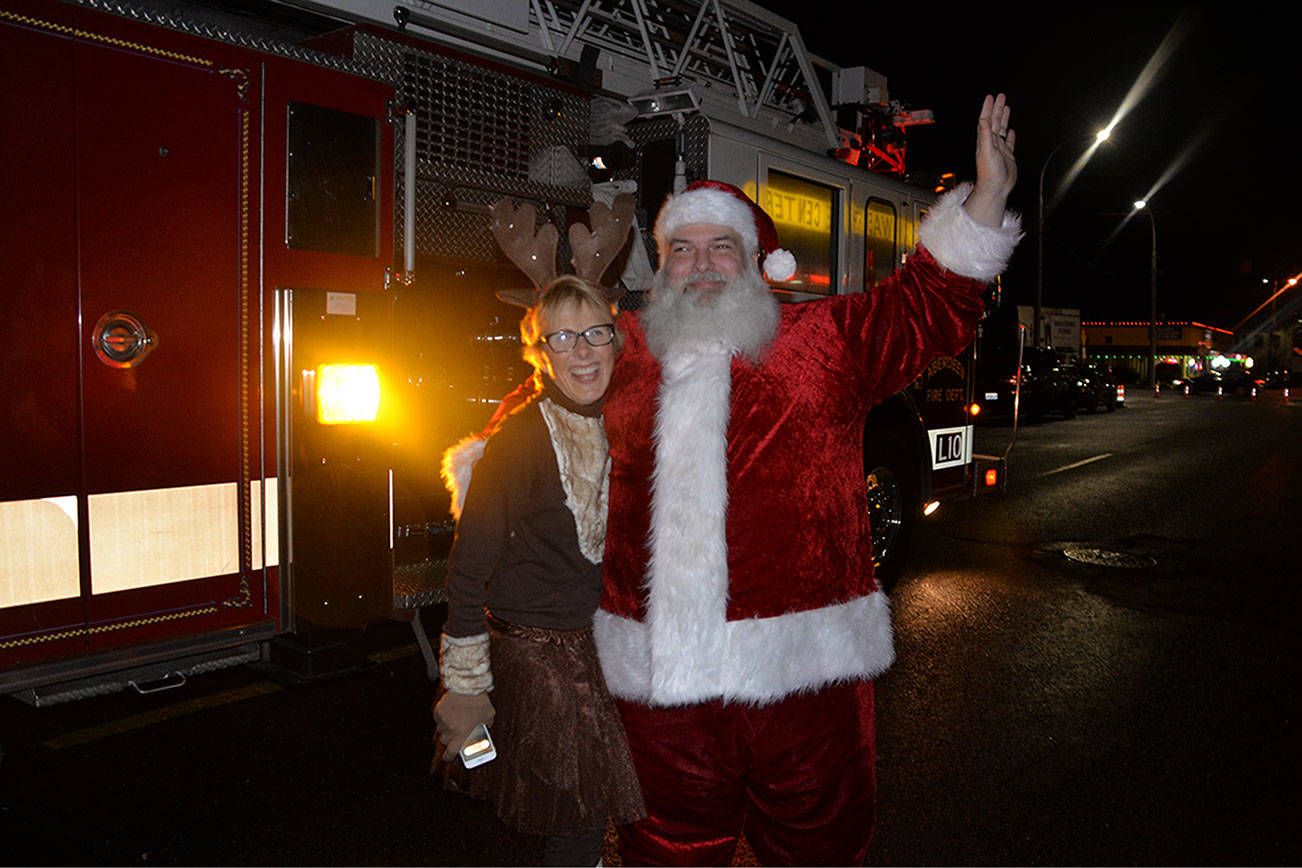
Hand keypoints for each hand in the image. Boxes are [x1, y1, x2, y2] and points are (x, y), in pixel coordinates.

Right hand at [434, 691, 495, 761]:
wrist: (467, 686)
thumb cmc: (480, 702)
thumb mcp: (489, 717)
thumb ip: (485, 728)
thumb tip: (482, 732)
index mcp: (461, 735)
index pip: (451, 752)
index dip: (449, 756)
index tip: (448, 757)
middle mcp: (450, 730)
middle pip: (445, 741)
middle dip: (450, 739)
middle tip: (457, 733)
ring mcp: (443, 721)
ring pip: (441, 730)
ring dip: (447, 728)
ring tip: (457, 719)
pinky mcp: (438, 712)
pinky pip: (439, 719)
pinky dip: (444, 718)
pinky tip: (453, 711)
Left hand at [964, 93, 1017, 226]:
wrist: (996, 187)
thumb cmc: (989, 172)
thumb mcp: (986, 151)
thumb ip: (985, 136)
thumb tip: (983, 120)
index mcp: (985, 140)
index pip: (986, 120)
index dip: (988, 108)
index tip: (991, 97)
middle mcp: (991, 143)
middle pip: (994, 121)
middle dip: (997, 108)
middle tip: (1000, 96)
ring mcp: (999, 149)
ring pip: (1001, 129)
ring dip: (1003, 118)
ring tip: (1006, 107)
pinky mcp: (1007, 156)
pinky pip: (1008, 142)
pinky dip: (1009, 135)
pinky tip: (1010, 130)